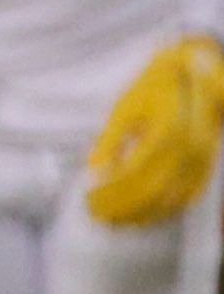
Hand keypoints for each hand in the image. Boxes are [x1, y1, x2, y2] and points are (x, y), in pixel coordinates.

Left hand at [87, 32, 223, 224]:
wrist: (191, 74)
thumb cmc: (152, 89)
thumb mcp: (124, 106)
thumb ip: (109, 137)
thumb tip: (92, 166)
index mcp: (167, 128)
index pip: (135, 173)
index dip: (111, 192)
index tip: (88, 200)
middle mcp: (190, 146)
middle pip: (153, 190)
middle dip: (122, 207)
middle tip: (96, 214)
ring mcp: (202, 158)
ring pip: (171, 198)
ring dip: (140, 213)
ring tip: (112, 219)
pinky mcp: (206, 165)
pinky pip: (186, 195)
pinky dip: (161, 209)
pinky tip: (138, 213)